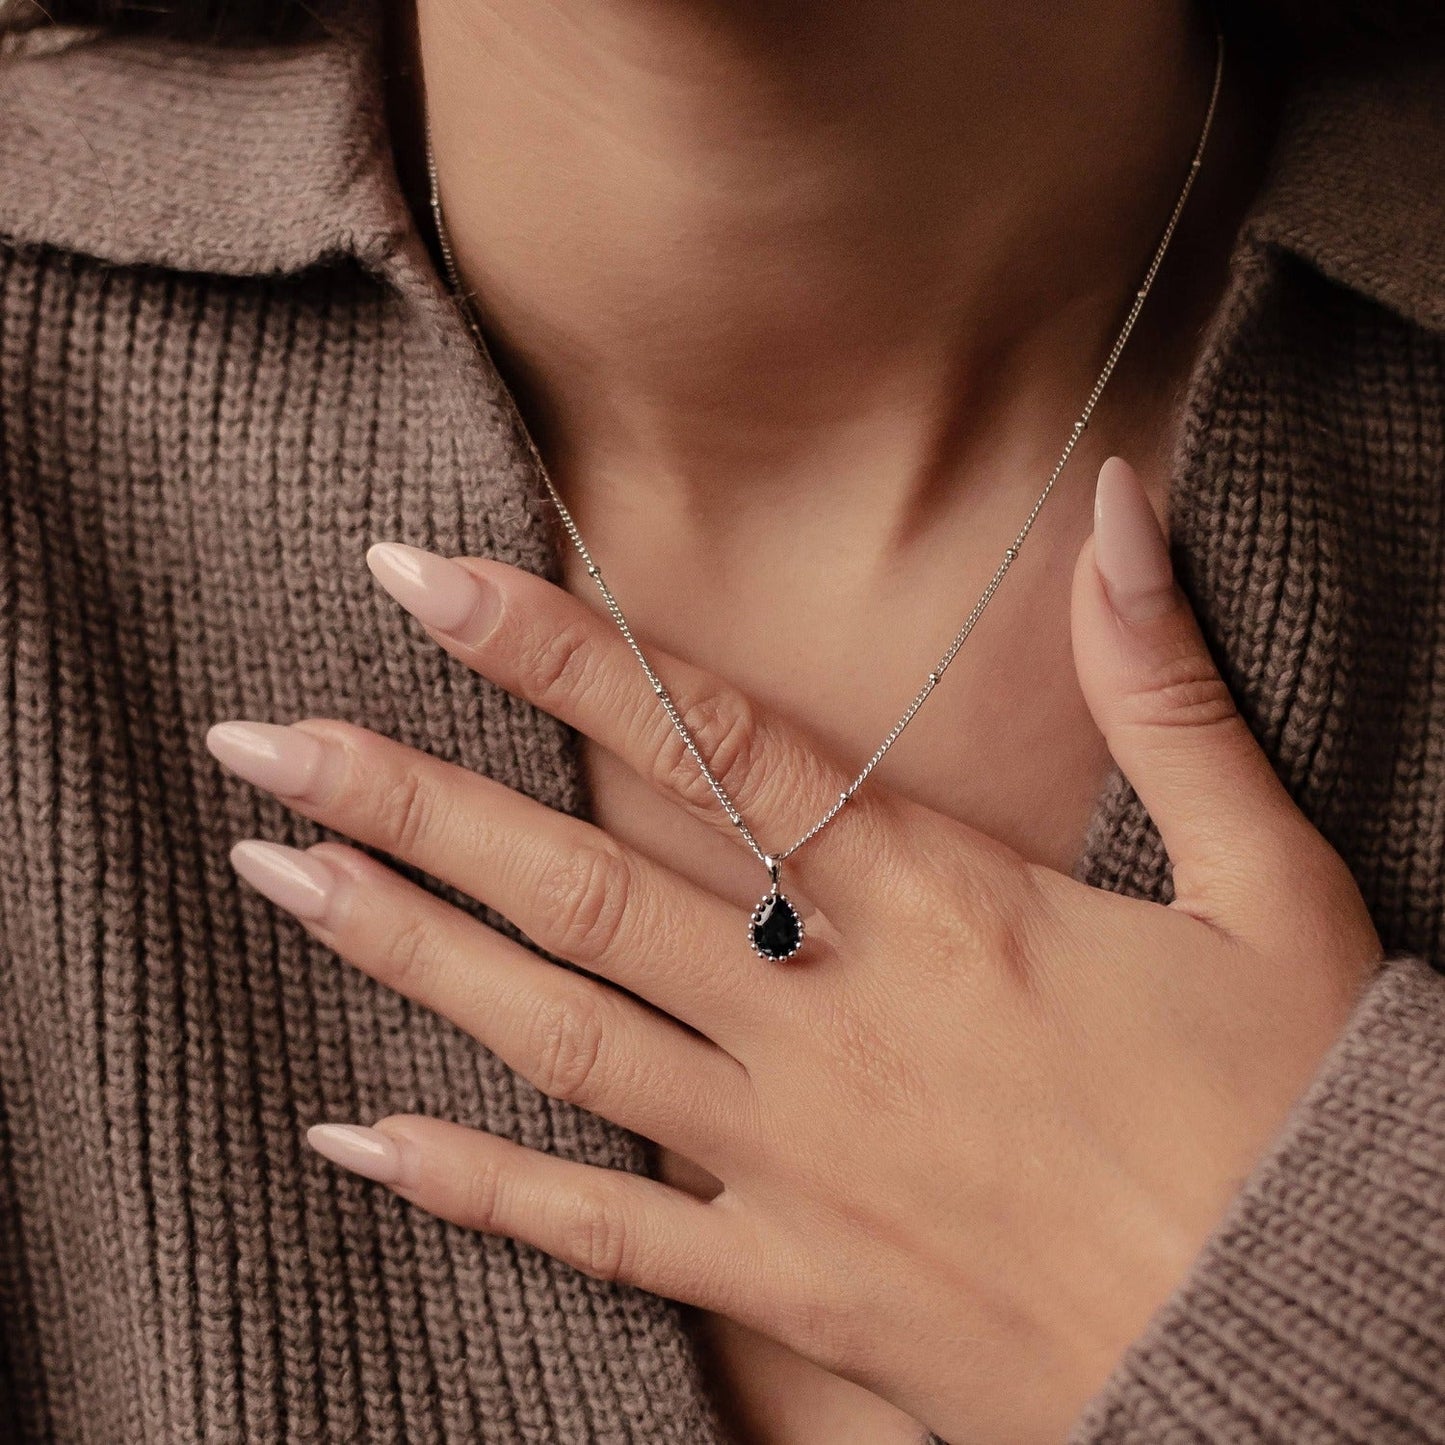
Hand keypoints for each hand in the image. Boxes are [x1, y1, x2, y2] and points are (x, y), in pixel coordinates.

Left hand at [205, 454, 1384, 1444]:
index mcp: (940, 902)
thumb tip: (1118, 509)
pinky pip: (602, 1235)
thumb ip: (1167, 690)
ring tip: (277, 874)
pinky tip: (354, 1142)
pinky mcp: (792, 1285)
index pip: (708, 740)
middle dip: (413, 797)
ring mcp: (794, 1158)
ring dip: (407, 950)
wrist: (1311, 1347)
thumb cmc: (1296, 1115)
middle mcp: (832, 1016)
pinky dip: (474, 1190)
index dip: (557, 650)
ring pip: (560, 1036)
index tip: (420, 581)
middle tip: (261, 738)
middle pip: (584, 880)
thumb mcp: (1271, 884)